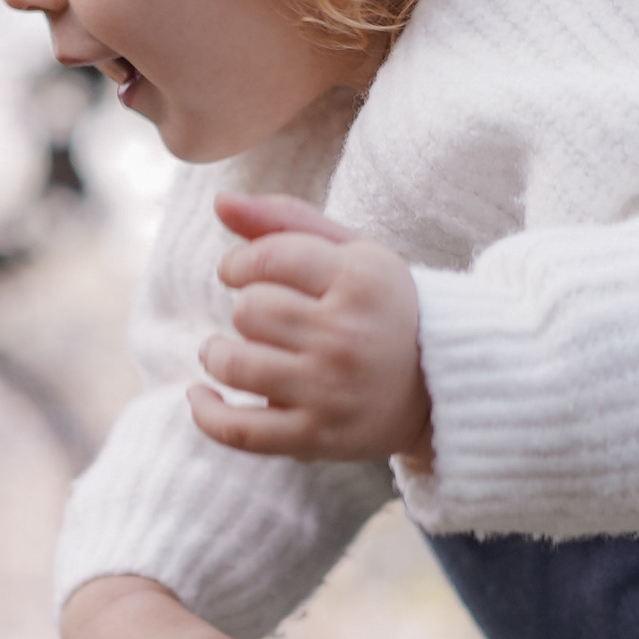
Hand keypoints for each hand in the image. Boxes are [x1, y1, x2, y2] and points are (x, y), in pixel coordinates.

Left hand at [188, 193, 432, 465]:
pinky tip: (200, 396)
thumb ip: (286, 221)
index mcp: (360, 281)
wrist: (439, 387)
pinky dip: (207, 414)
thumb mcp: (351, 253)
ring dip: (217, 354)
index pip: (266, 259)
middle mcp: (346, 336)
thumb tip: (220, 200)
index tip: (241, 272)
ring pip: (236, 364)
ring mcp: (331, 392)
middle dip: (244, 308)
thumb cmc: (383, 307)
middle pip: (249, 311)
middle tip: (259, 316)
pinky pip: (240, 430)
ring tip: (224, 351)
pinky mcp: (317, 437)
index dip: (239, 263)